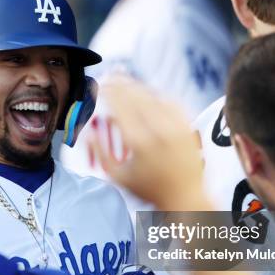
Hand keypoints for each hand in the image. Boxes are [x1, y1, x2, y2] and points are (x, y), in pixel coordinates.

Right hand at [88, 77, 208, 210]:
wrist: (185, 198)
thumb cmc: (149, 190)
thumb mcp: (118, 177)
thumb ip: (100, 152)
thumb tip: (87, 132)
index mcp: (138, 142)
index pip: (120, 105)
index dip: (108, 91)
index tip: (100, 86)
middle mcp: (158, 130)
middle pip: (135, 95)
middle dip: (120, 83)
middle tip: (110, 76)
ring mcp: (176, 126)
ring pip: (153, 95)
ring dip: (137, 86)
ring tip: (125, 81)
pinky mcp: (187, 126)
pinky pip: (170, 101)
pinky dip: (156, 94)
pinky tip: (148, 92)